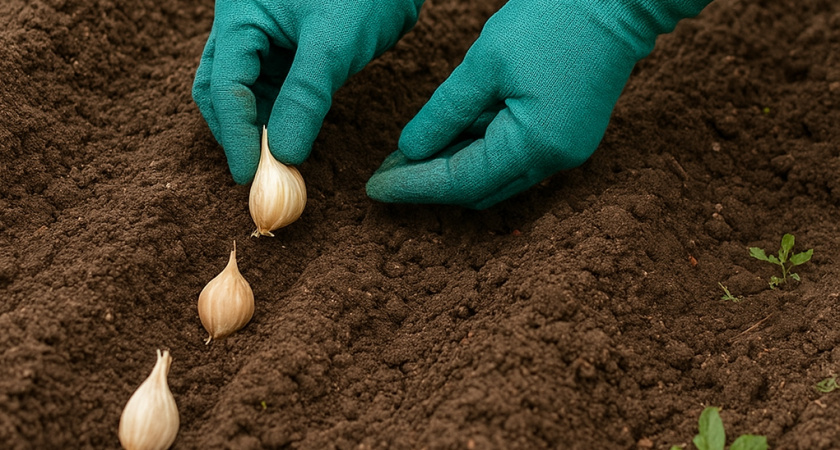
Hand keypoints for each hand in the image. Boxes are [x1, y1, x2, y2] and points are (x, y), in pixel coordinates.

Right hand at [193, 0, 423, 183]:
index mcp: (240, 15)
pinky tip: (291, 143)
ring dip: (259, 131)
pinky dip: (279, 120)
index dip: (235, 134)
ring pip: (247, 95)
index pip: (224, 84)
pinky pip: (273, 91)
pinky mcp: (290, 51)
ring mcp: (265, 39)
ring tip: (278, 166)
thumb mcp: (332, 44)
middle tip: (261, 174)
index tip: (249, 175)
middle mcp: (244, 26)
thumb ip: (304, 98)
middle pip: (223, 91)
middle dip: (239, 134)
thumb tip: (285, 155)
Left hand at [367, 0, 708, 208]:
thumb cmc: (552, 20)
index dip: (412, 186)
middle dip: (430, 182)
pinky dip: (479, 150)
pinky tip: (450, 134)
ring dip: (454, 167)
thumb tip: (410, 151)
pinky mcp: (567, 134)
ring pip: (495, 175)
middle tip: (387, 169)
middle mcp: (553, 161)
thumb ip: (444, 113)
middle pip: (478, 189)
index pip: (459, 181)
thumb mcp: (484, 64)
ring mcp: (565, 150)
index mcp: (534, 146)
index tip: (373, 187)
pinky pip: (514, 156)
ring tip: (411, 152)